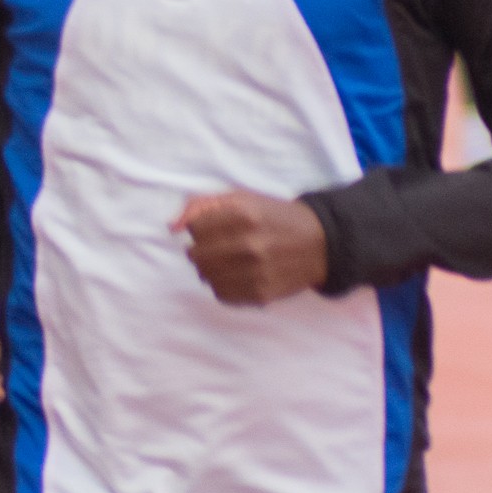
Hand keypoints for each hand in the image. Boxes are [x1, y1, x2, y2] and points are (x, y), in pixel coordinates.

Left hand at [176, 191, 326, 305]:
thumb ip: (202, 205)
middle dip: (203, 250)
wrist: (319, 244)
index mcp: (243, 213)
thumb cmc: (274, 217)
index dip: (202, 228)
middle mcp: (248, 243)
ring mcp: (255, 272)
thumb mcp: (242, 198)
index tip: (216, 228)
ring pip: (206, 277)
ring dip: (212, 269)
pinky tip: (240, 275)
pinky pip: (222, 295)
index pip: (194, 228)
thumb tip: (172, 226)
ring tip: (231, 261)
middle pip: (196, 255)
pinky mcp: (260, 294)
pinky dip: (225, 285)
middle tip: (221, 246)